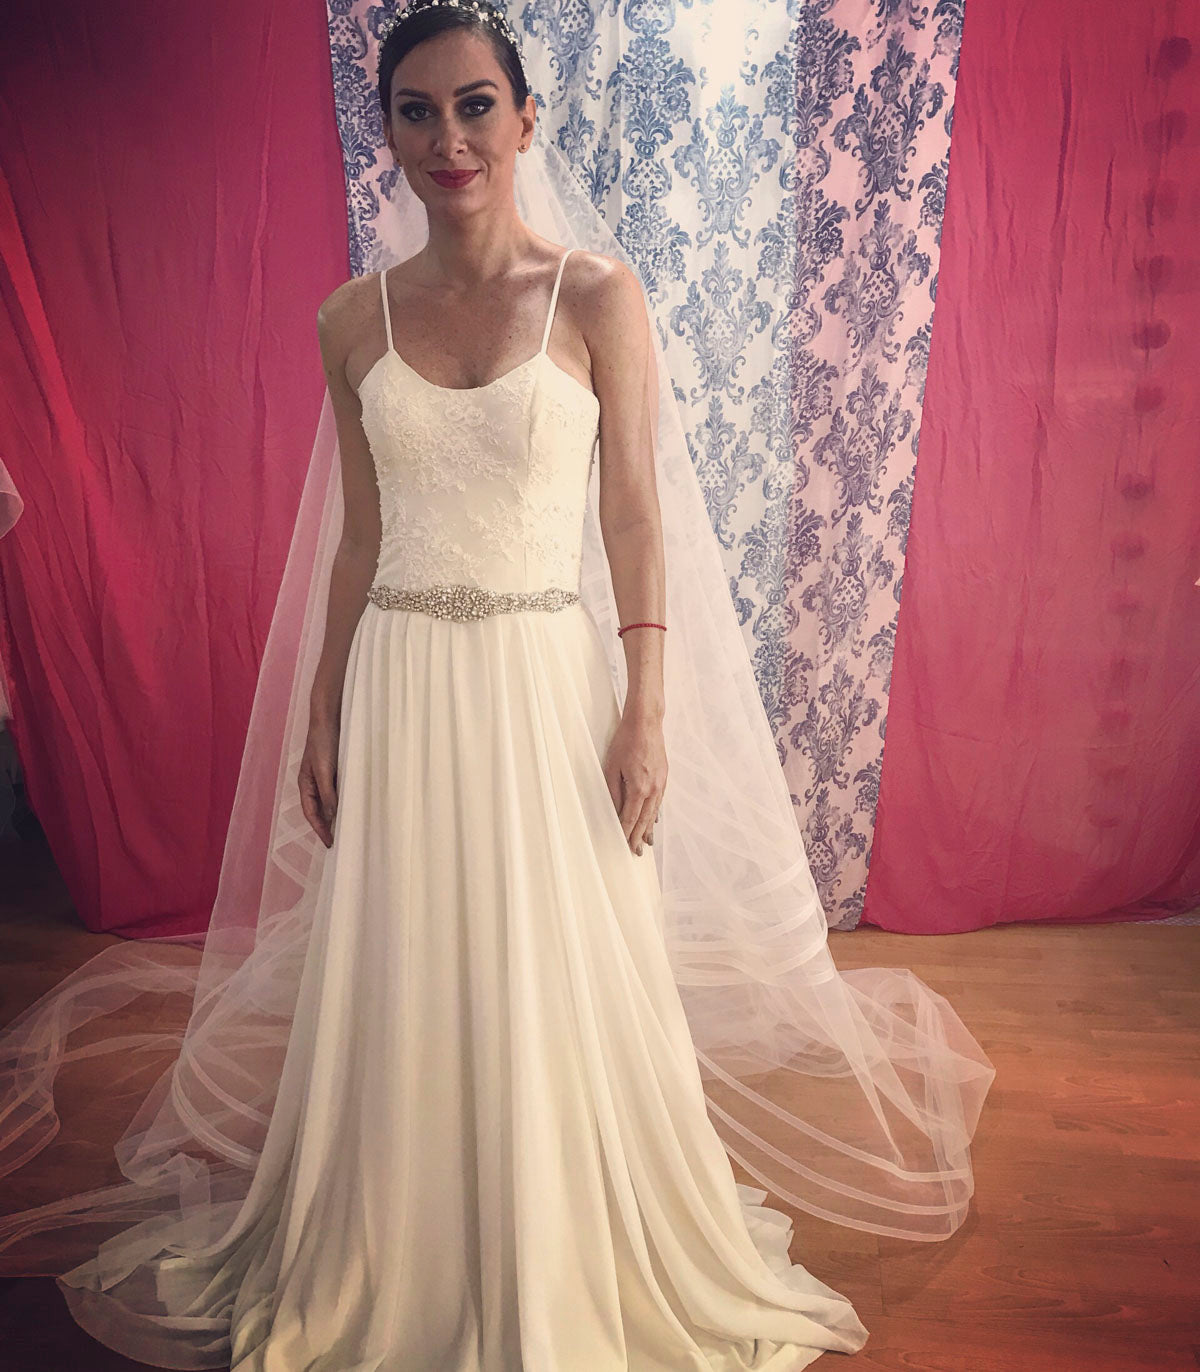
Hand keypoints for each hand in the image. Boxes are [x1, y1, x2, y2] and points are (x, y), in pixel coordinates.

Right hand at [299, 720, 339, 848]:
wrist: (329, 719)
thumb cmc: (323, 742)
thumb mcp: (324, 769)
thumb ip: (328, 792)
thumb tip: (331, 815)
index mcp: (305, 784)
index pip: (311, 813)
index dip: (319, 829)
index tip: (330, 843)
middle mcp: (313, 783)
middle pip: (318, 810)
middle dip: (325, 827)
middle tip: (337, 842)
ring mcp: (324, 777)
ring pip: (328, 802)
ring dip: (334, 816)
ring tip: (345, 830)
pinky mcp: (334, 770)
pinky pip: (337, 791)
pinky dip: (342, 802)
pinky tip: (351, 807)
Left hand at [602, 712, 667, 855]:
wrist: (646, 722)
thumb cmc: (625, 741)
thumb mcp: (611, 767)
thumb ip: (613, 792)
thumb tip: (615, 811)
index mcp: (639, 787)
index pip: (631, 818)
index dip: (627, 833)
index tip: (624, 845)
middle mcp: (653, 788)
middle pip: (645, 819)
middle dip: (640, 837)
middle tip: (637, 852)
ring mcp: (660, 782)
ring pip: (654, 811)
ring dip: (650, 828)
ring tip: (648, 842)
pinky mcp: (663, 776)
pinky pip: (659, 800)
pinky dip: (655, 812)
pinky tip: (654, 819)